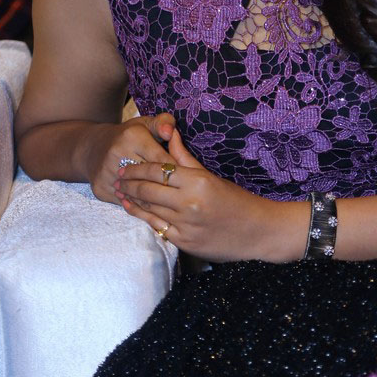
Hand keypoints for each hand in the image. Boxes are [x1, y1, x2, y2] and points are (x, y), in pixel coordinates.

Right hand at [82, 112, 176, 203]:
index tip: (185, 178)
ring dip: (154, 200)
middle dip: (166, 186)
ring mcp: (106, 173)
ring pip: (138, 194)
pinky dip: (139, 205)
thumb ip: (164, 123)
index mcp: (132, 136)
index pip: (161, 159)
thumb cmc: (128, 137)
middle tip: (178, 192)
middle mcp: (116, 154)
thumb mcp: (146, 124)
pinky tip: (149, 205)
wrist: (92, 149)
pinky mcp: (100, 189)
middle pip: (150, 178)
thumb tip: (170, 132)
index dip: (175, 170)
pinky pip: (126, 202)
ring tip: (167, 201)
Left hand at [115, 129, 307, 261]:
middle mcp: (189, 204)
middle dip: (129, 182)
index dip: (138, 168)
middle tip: (117, 176)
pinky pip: (157, 227)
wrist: (258, 232)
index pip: (158, 171)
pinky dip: (142, 217)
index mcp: (198, 182)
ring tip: (119, 191)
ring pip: (149, 209)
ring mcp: (186, 225)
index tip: (126, 165)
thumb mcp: (211, 176)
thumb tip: (171, 134)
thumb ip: (186, 157)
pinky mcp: (185, 242)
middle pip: (148, 190)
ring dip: (131, 199)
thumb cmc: (237, 200)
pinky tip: (132, 209)